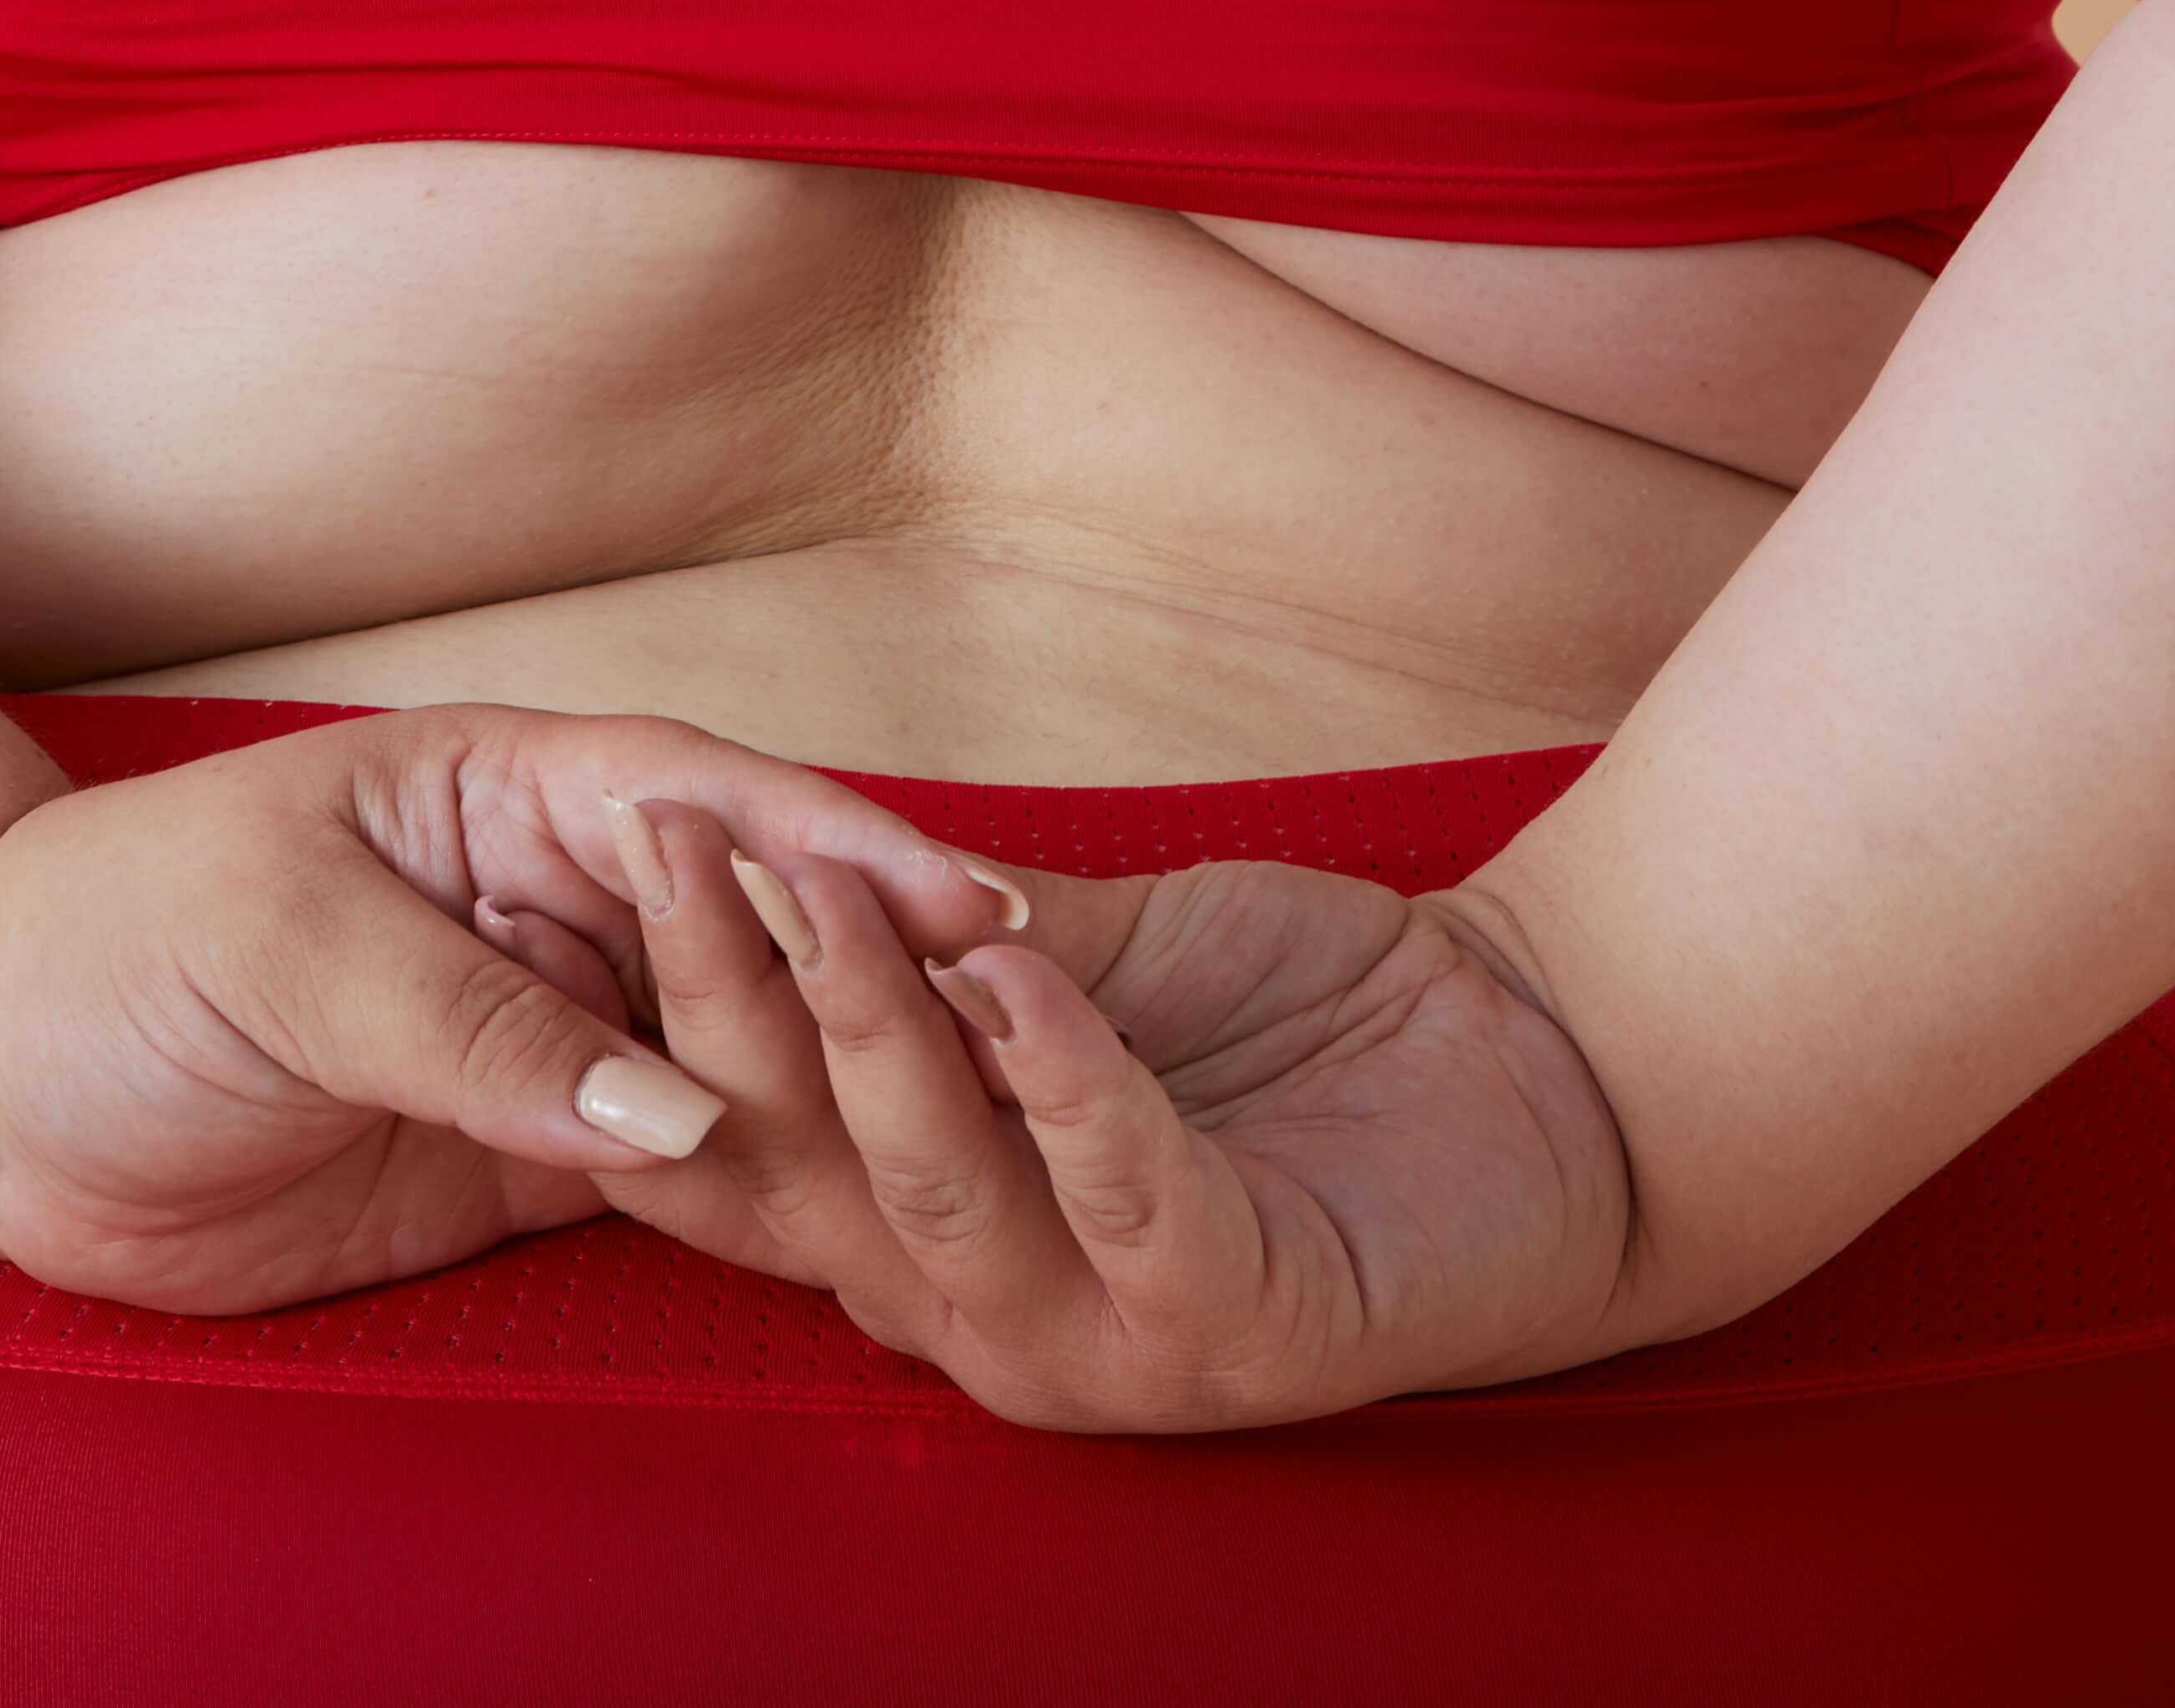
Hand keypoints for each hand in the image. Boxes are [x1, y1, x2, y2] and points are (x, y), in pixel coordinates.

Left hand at [0, 704, 1029, 1316]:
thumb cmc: (102, 952)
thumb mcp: (276, 949)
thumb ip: (469, 1026)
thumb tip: (663, 1115)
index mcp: (510, 792)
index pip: (715, 812)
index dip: (852, 858)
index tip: (983, 916)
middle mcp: (561, 905)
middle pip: (766, 938)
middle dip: (898, 986)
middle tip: (1046, 1054)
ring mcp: (560, 1040)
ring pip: (750, 1067)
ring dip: (860, 1102)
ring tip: (1006, 1149)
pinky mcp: (534, 1168)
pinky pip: (687, 1183)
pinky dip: (780, 1200)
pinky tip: (880, 1226)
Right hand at [585, 798, 1647, 1428]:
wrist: (1557, 1063)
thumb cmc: (1312, 1012)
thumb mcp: (1089, 955)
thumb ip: (945, 934)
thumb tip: (780, 847)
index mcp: (925, 1231)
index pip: (741, 1135)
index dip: (667, 993)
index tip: (618, 830)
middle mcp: (982, 1315)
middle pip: (796, 1167)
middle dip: (718, 996)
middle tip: (662, 835)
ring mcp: (1106, 1344)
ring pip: (930, 1191)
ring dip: (862, 1029)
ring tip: (810, 886)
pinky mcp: (1237, 1331)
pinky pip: (1123, 1198)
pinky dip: (1061, 1076)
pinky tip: (1013, 965)